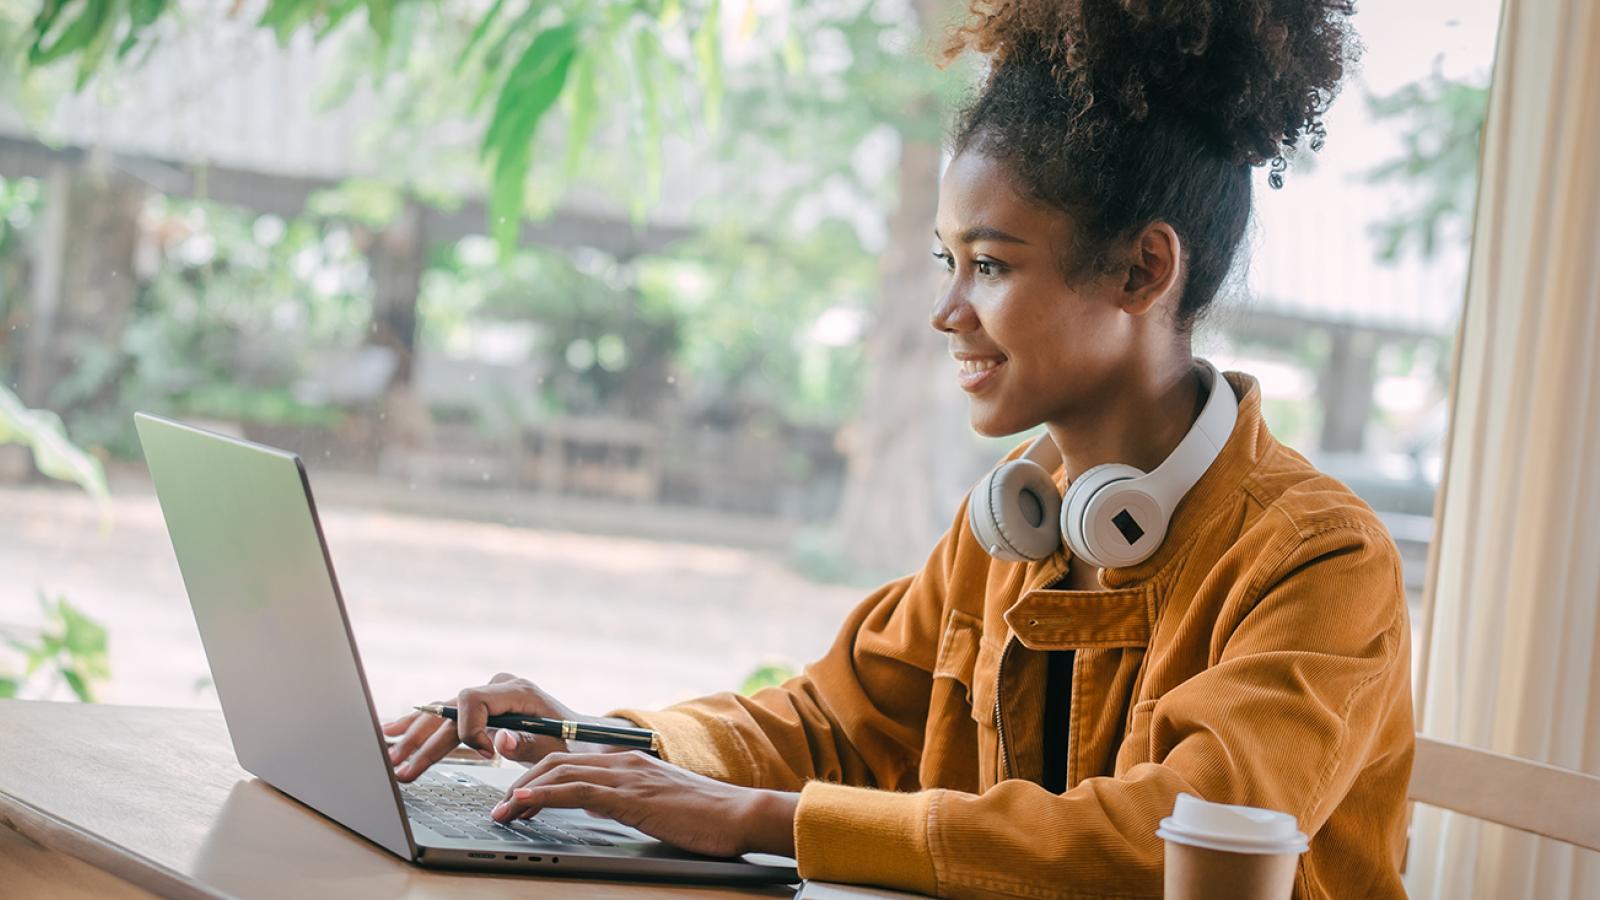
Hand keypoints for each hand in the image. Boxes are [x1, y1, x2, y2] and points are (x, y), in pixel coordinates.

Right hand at [381, 673, 629, 781]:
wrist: (581, 734)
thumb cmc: (570, 740)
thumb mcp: (554, 744)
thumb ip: (526, 742)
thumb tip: (498, 740)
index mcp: (516, 690)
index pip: (473, 700)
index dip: (469, 729)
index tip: (485, 755)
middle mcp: (497, 688)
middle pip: (449, 711)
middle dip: (425, 742)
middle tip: (403, 770)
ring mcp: (487, 696)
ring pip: (441, 714)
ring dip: (415, 737)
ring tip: (390, 758)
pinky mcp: (480, 708)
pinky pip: (444, 715)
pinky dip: (420, 727)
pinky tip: (392, 732)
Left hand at [491, 750, 798, 858]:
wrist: (739, 814)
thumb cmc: (705, 817)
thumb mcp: (656, 806)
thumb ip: (625, 801)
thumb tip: (597, 808)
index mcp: (628, 763)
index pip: (570, 762)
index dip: (536, 777)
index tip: (515, 798)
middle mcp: (623, 762)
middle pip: (556, 763)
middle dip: (521, 783)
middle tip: (499, 809)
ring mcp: (627, 777)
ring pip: (560, 774)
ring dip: (523, 793)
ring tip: (501, 813)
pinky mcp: (632, 797)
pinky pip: (578, 792)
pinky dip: (545, 796)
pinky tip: (524, 803)